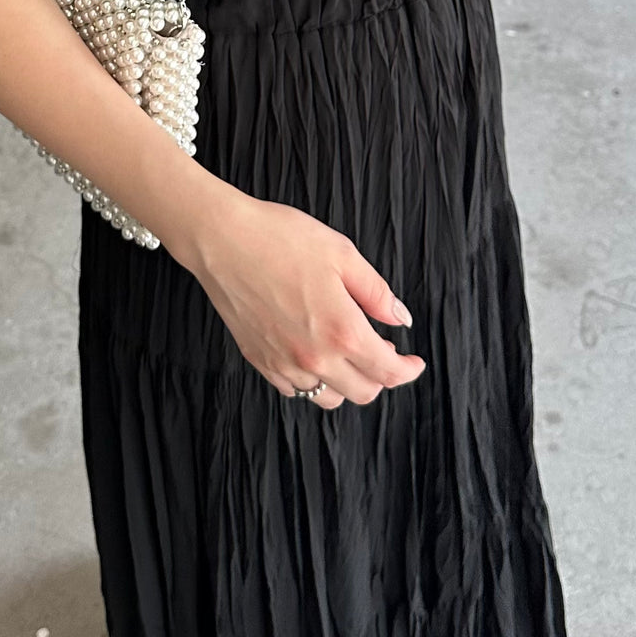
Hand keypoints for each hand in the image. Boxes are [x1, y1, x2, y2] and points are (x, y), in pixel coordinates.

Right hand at [187, 191, 426, 408]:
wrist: (222, 240)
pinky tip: (314, 353)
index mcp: (342, 331)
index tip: (414, 362)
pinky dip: (312, 380)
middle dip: (381, 376)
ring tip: (347, 352)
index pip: (388, 372)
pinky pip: (295, 389)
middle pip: (363, 392)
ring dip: (347, 382)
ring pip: (329, 397)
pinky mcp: (259, 361)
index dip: (408, 371)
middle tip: (383, 350)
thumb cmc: (279, 239)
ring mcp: (284, 364)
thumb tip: (400, 318)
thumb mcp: (342, 254)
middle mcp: (314, 358)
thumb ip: (377, 292)